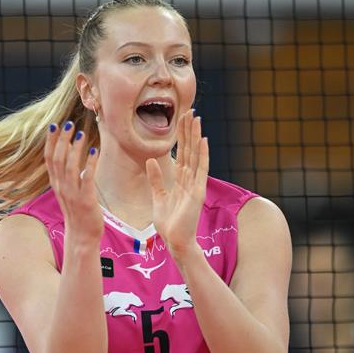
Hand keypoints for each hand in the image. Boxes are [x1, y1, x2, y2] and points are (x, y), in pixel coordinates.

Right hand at [45, 122, 102, 243]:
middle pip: (58, 159)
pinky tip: (94, 150)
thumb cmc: (77, 213)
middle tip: (69, 123)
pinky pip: (86, 178)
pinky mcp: (86, 200)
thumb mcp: (68, 192)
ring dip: (75, 148)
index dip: (50, 141)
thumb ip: (67, 176)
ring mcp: (72, 194)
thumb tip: (71, 157)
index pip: (49, 159)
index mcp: (56, 184)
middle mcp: (61, 187)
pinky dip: (89, 163)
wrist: (81, 237)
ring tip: (81, 132)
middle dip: (62, 140)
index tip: (54, 125)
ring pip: (70, 166)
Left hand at [146, 110, 208, 258]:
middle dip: (188, 131)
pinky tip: (203, 141)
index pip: (181, 153)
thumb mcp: (158, 197)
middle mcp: (189, 179)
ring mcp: (195, 185)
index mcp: (180, 180)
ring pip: (196, 155)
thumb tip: (151, 160)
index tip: (180, 119)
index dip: (180, 137)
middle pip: (189, 150)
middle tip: (189, 111)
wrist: (176, 241)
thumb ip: (156, 179)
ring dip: (196, 137)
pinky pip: (201, 170)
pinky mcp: (197, 192)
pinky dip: (203, 155)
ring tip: (196, 119)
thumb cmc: (169, 224)